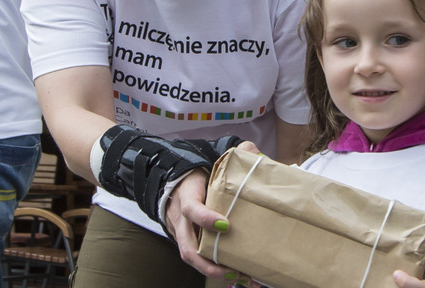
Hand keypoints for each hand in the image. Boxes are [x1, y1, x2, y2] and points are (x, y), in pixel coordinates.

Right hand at [167, 141, 260, 282]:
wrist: (172, 183)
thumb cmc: (195, 175)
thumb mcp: (207, 161)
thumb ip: (231, 155)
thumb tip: (251, 150)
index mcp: (186, 195)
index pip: (190, 208)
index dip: (204, 218)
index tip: (224, 225)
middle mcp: (181, 219)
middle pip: (187, 246)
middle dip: (209, 261)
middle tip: (233, 268)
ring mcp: (182, 233)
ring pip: (192, 258)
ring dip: (215, 270)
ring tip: (241, 277)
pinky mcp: (189, 242)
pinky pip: (200, 259)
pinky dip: (218, 269)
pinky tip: (239, 275)